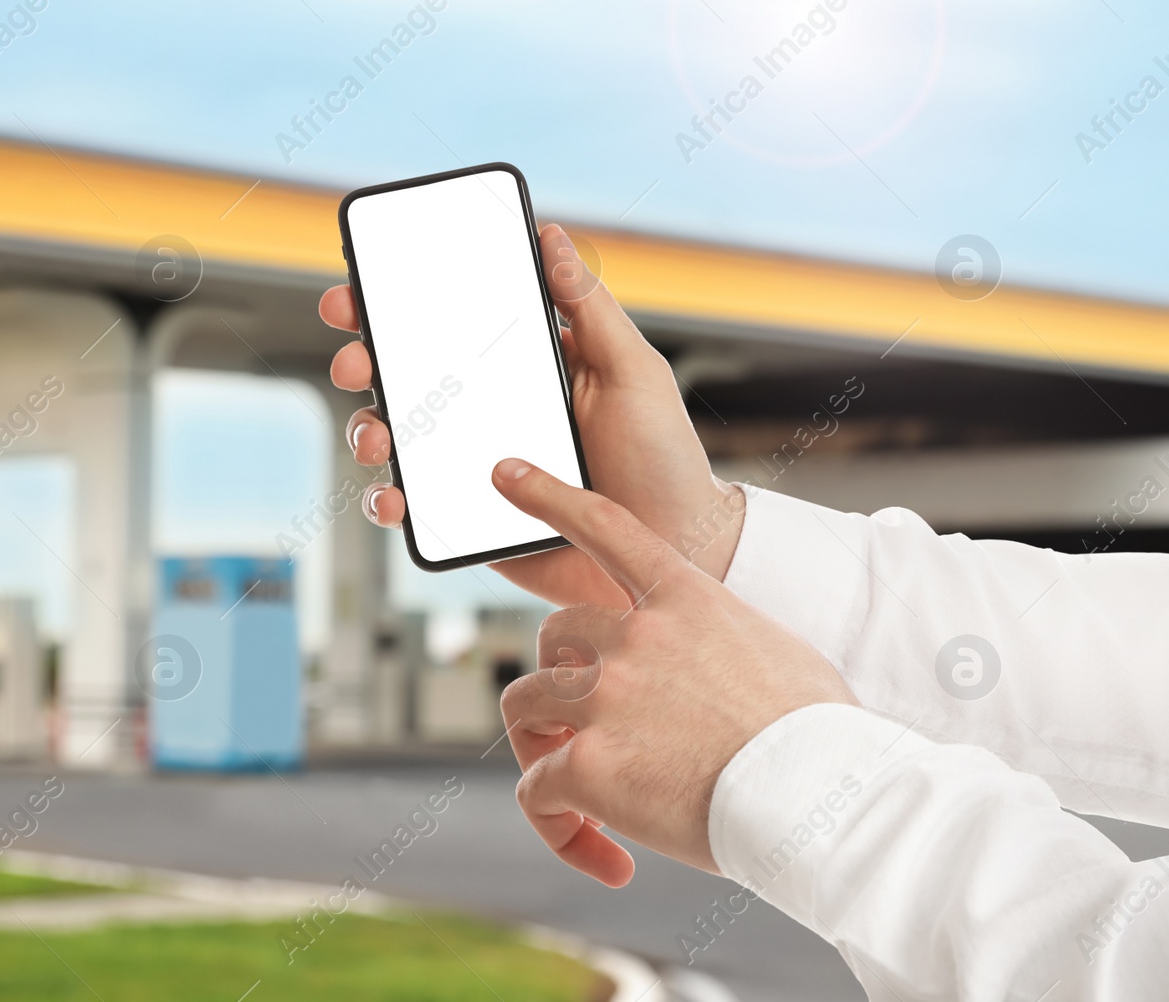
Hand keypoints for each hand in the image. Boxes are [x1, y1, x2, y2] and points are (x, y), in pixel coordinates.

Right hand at [320, 224, 743, 607]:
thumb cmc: (664, 459)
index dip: (396, 304)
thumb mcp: (633, 371)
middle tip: (357, 362)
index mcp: (524, 367)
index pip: (449, 324)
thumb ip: (590, 307)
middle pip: (407, 377)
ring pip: (397, 439)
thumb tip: (553, 238)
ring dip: (368, 430)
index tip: (360, 291)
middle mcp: (490, 411)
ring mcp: (473, 465)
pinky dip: (387, 500)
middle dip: (365, 361)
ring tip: (380, 437)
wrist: (675, 551)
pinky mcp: (468, 518)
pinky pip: (413, 505)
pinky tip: (394, 498)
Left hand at [491, 456, 854, 883]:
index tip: (502, 472)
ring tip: (585, 804)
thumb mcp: (773, 654)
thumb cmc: (821, 739)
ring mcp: (606, 696)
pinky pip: (538, 791)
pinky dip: (558, 825)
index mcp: (686, 599)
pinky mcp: (588, 764)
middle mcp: (636, 636)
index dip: (548, 495)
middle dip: (558, 685)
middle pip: (551, 641)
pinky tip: (610, 857)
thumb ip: (717, 642)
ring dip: (544, 752)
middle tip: (582, 739)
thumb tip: (703, 671)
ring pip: (526, 707)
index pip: (604, 525)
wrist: (828, 799)